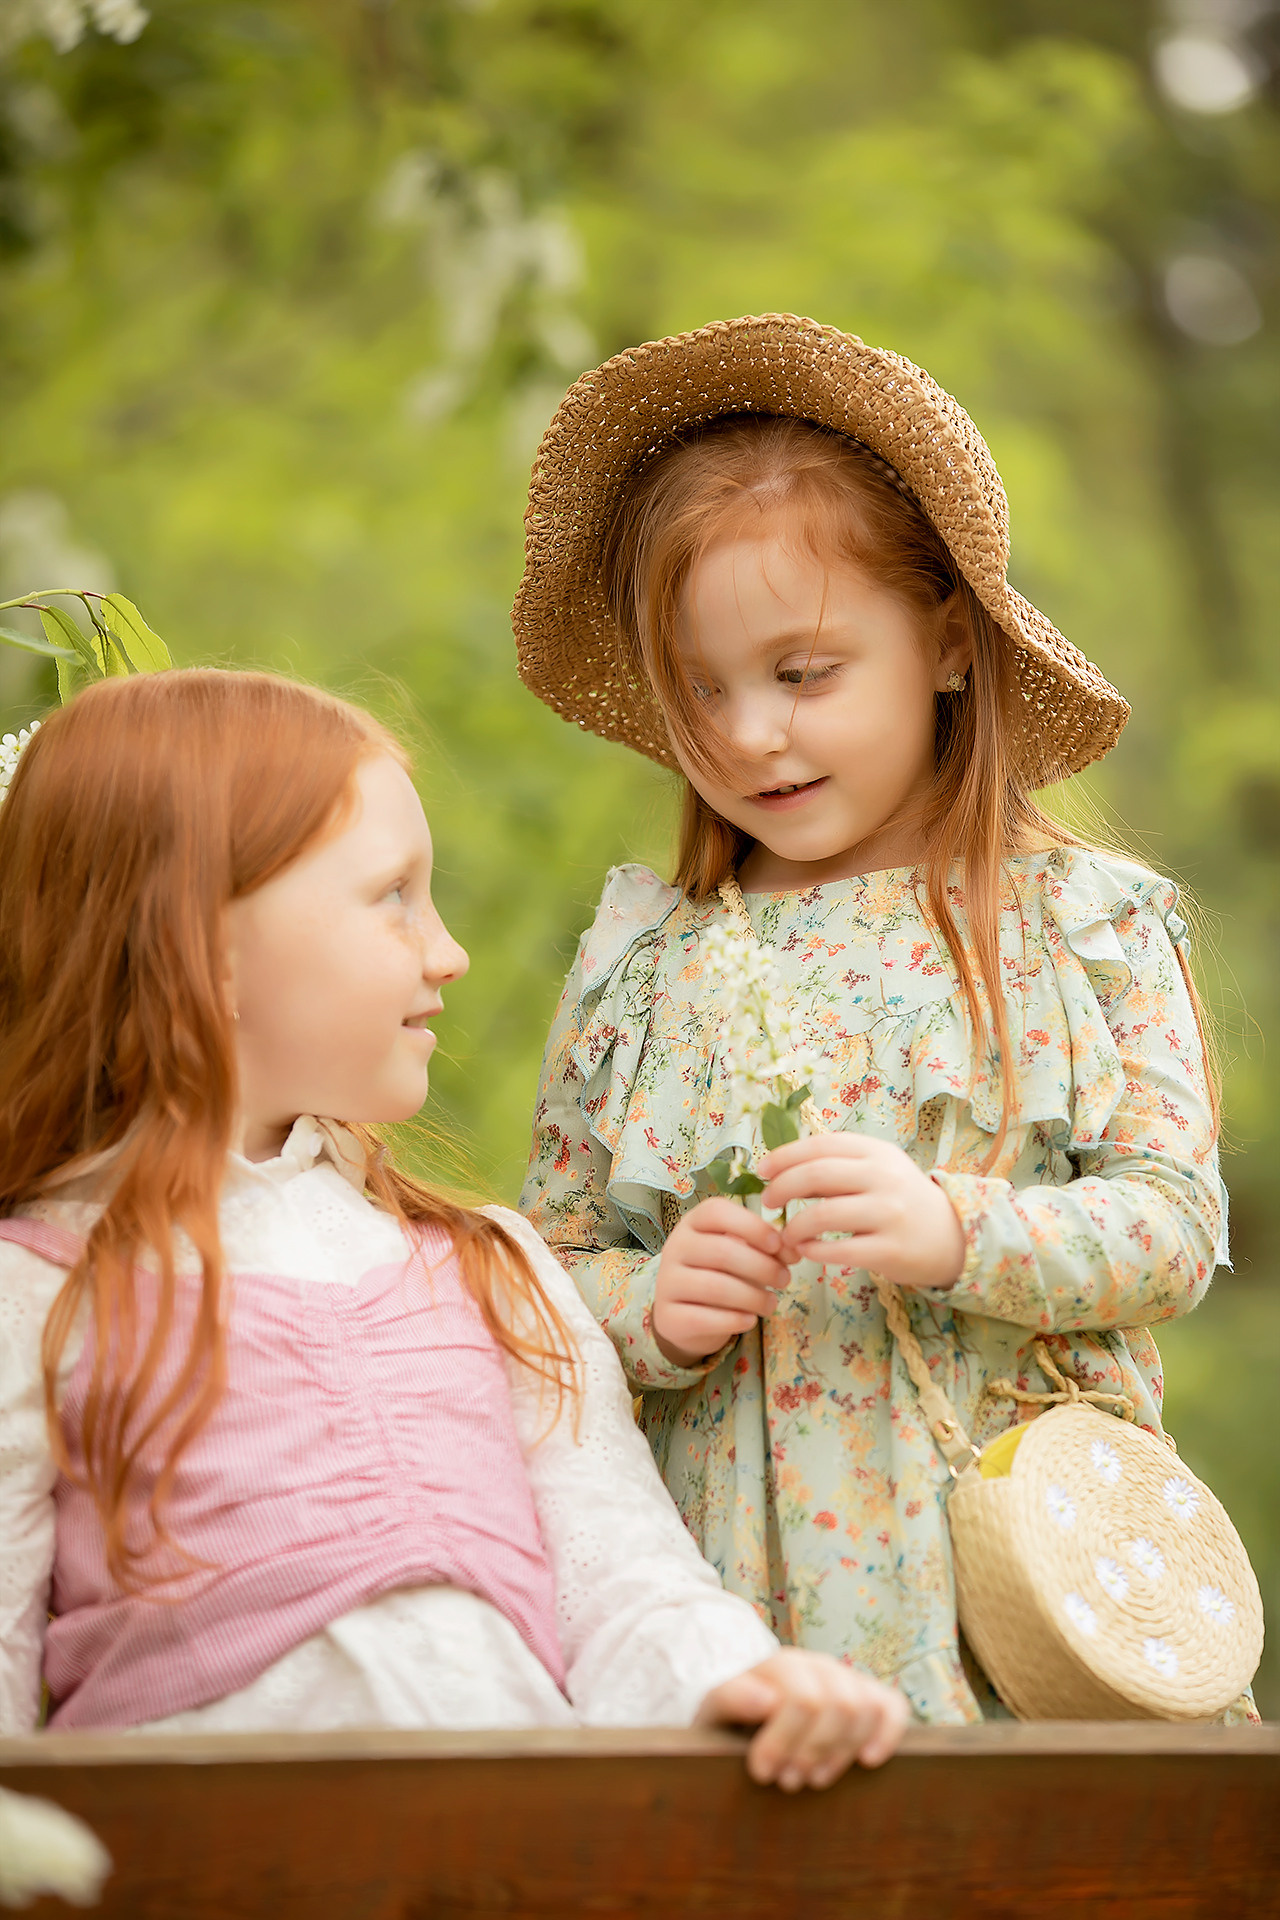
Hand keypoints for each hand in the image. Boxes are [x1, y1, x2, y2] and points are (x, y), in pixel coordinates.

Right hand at [652, 1197, 789, 1365]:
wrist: (687, 1315)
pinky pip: (705, 1318)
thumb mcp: (740, 1252)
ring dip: (754, 1297)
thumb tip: (793, 1251)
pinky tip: (751, 1319)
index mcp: (693, 1223)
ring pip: (716, 1287)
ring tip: (772, 1303)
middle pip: (721, 1251)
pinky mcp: (670, 1318)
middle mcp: (676, 1248)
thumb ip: (766, 1246)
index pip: (717, 1212)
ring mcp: (668, 1283)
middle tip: (785, 1279)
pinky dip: (735, 1320)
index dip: (752, 1226)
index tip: (778, 1244)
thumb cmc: (719, 1274)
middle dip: (762, 1267)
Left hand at [697, 1648, 907, 1788]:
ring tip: (814, 1778)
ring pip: (866, 1708)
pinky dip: (888, 1734)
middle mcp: (816, 1665)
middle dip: (813, 1752)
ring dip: (841, 1753)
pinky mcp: (866, 1697)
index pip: (802, 1698)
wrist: (742, 1709)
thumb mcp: (713, 1707)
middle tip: (788, 1781)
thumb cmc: (728, 1716)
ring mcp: (844, 1679)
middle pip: (840, 1706)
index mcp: (780, 1663)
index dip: (785, 1741)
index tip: (762, 1772)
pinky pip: (892, 1707)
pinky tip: (868, 1761)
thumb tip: (766, 1700)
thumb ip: (732, 1697)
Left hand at [760, 1135, 964, 1290]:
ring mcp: (889, 1214)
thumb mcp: (877, 1170)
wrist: (953, 1236)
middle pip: (816, 1175)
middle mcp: (884, 1177)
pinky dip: (813, 1250)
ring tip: (787, 1235)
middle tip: (769, 1202)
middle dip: (782, 1188)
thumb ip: (837, 1167)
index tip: (762, 1171)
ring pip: (824, 1215)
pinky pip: (839, 1250)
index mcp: (876, 1152)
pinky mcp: (891, 1250)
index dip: (784, 1156)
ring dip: (794, 1226)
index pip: (819, 1145)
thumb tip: (781, 1171)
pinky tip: (806, 1250)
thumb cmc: (902, 1199)